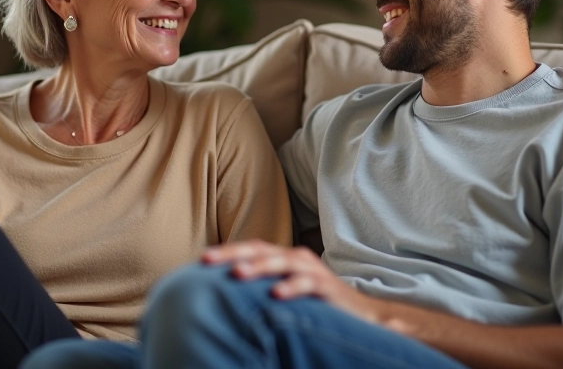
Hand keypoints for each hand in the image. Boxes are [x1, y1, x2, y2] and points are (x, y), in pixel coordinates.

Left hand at [202, 241, 380, 323]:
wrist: (362, 314)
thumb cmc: (315, 304)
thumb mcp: (285, 293)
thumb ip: (260, 289)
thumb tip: (225, 294)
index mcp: (283, 257)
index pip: (250, 248)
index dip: (226, 251)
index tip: (200, 260)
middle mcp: (295, 258)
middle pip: (260, 250)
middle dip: (232, 254)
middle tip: (207, 261)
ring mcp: (312, 271)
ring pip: (281, 262)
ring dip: (258, 266)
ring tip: (237, 274)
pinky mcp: (327, 287)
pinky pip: (307, 284)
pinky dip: (291, 287)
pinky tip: (275, 295)